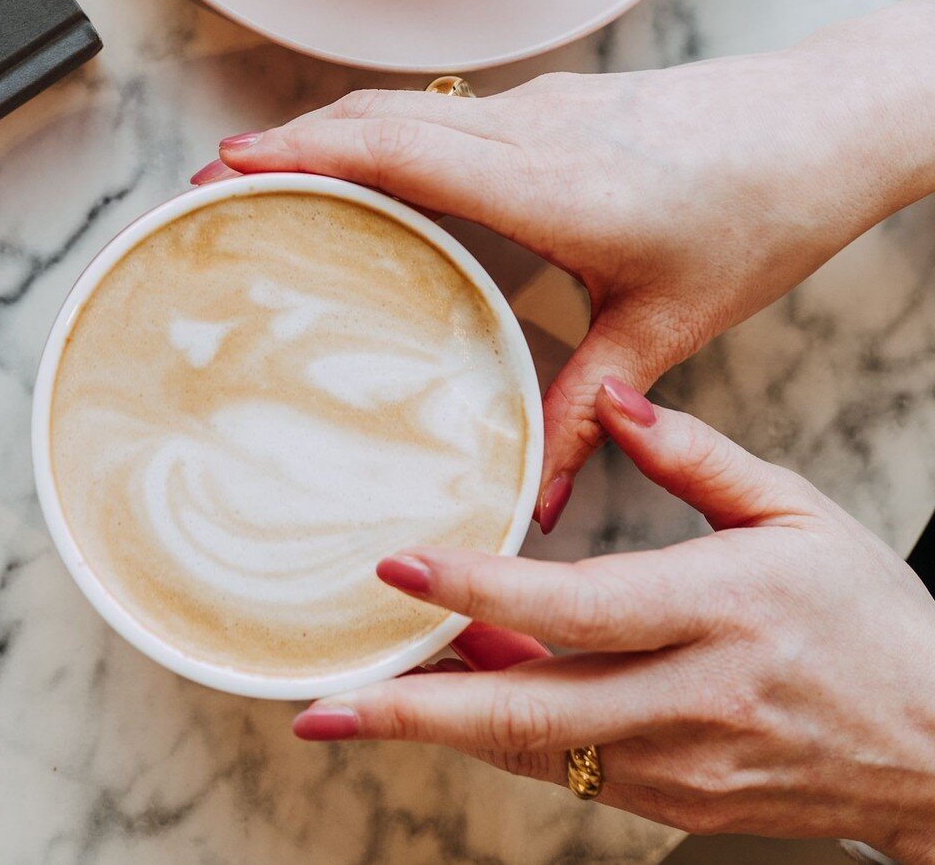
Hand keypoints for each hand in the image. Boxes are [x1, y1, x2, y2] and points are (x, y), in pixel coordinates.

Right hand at [198, 0, 934, 523]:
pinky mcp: (556, 102)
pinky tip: (376, 175)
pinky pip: (448, 112)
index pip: (395, 151)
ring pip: (409, 107)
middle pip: (378, 117)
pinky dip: (388, 133)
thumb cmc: (756, 216)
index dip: (303, 152)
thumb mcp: (667, 322)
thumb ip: (588, 405)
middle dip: (289, 140)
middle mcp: (531, 130)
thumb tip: (531, 497)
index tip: (228, 163)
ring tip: (273, 175)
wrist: (818, 124)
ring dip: (335, 132)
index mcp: (549, 184)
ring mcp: (542, 106)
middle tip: (216, 178)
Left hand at [290, 384, 934, 858]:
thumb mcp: (798, 510)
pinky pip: (572, 773)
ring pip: (539, 755)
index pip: (575, 607)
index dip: (480, 590)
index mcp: (719, 612)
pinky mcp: (680, 801)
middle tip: (325, 705)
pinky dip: (508, 740)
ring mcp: (683, 767)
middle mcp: (691, 699)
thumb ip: (696, 453)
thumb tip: (612, 398)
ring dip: (447, 728)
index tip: (398, 567)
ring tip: (361, 700)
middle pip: (532, 717)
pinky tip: (461, 700)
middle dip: (417, 714)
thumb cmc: (873, 619)